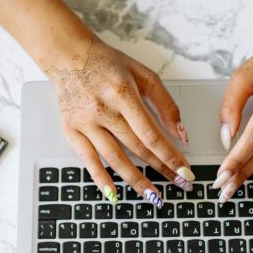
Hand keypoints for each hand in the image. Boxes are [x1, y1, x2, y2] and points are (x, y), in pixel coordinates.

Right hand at [46, 38, 193, 206]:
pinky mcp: (71, 130)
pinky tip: (114, 195)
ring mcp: (85, 122)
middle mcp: (102, 109)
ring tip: (154, 196)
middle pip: (137, 148)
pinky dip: (101, 180)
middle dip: (161, 169)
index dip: (170, 155)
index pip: (151, 133)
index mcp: (122, 93)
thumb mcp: (143, 75)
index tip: (185, 170)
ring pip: (115, 159)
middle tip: (179, 184)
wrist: (68, 56)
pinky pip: (88, 160)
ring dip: (137, 181)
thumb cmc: (108, 65)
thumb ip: (165, 104)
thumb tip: (181, 134)